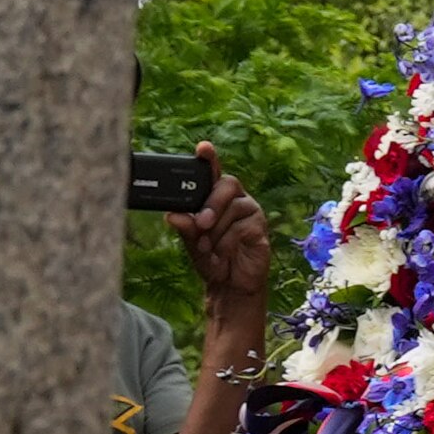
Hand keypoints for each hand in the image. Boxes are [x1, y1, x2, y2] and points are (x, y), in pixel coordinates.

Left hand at [177, 143, 275, 341]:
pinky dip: (227, 242)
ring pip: (233, 208)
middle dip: (211, 204)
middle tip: (201, 224)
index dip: (209, 159)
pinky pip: (242, 227)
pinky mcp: (260, 228)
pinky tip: (222, 253)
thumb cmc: (210, 259)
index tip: (203, 148)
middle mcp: (235, 200)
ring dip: (216, 230)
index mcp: (215, 198)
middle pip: (227, 184)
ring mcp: (250, 212)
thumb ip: (185, 228)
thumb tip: (173, 215)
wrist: (230, 285)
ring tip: (208, 248)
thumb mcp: (192, 244)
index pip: (211, 173)